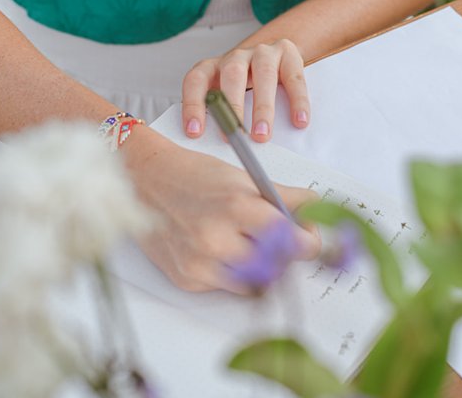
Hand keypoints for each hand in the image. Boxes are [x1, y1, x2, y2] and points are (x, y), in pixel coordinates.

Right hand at [123, 130, 320, 291]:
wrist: (144, 181)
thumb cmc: (194, 175)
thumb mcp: (243, 178)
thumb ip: (285, 197)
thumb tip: (317, 214)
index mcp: (237, 207)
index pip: (292, 241)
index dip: (308, 242)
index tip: (309, 239)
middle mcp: (217, 240)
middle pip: (277, 265)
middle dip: (285, 254)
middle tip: (280, 240)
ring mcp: (200, 264)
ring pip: (255, 283)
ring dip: (261, 267)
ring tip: (249, 243)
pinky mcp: (187, 279)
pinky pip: (226, 287)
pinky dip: (232, 272)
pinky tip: (220, 250)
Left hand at [181, 39, 309, 141]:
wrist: (274, 55)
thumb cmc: (245, 84)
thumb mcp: (225, 95)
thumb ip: (219, 113)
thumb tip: (216, 149)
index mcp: (213, 67)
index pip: (196, 81)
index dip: (193, 105)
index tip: (195, 133)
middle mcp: (236, 57)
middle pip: (232, 75)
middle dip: (233, 107)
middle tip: (235, 136)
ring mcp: (263, 53)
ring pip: (264, 74)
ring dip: (263, 108)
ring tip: (263, 135)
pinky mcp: (288, 54)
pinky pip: (294, 78)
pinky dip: (297, 101)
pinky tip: (299, 120)